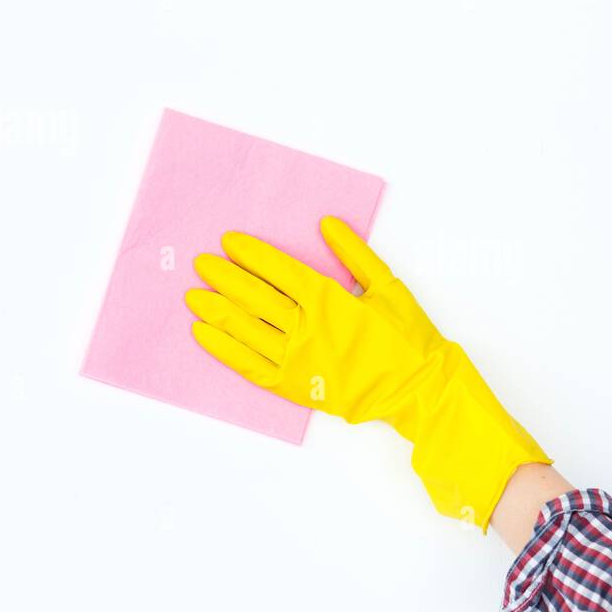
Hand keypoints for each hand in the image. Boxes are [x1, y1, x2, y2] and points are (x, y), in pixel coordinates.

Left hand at [185, 216, 551, 533]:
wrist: (417, 387)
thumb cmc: (407, 336)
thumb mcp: (387, 285)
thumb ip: (355, 253)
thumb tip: (328, 223)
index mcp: (328, 300)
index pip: (278, 270)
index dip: (251, 255)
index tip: (228, 242)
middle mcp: (306, 327)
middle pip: (254, 297)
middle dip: (224, 277)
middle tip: (201, 263)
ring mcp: (297, 358)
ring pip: (246, 330)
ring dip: (217, 311)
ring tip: (193, 296)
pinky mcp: (294, 385)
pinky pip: (249, 365)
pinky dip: (224, 349)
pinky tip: (204, 335)